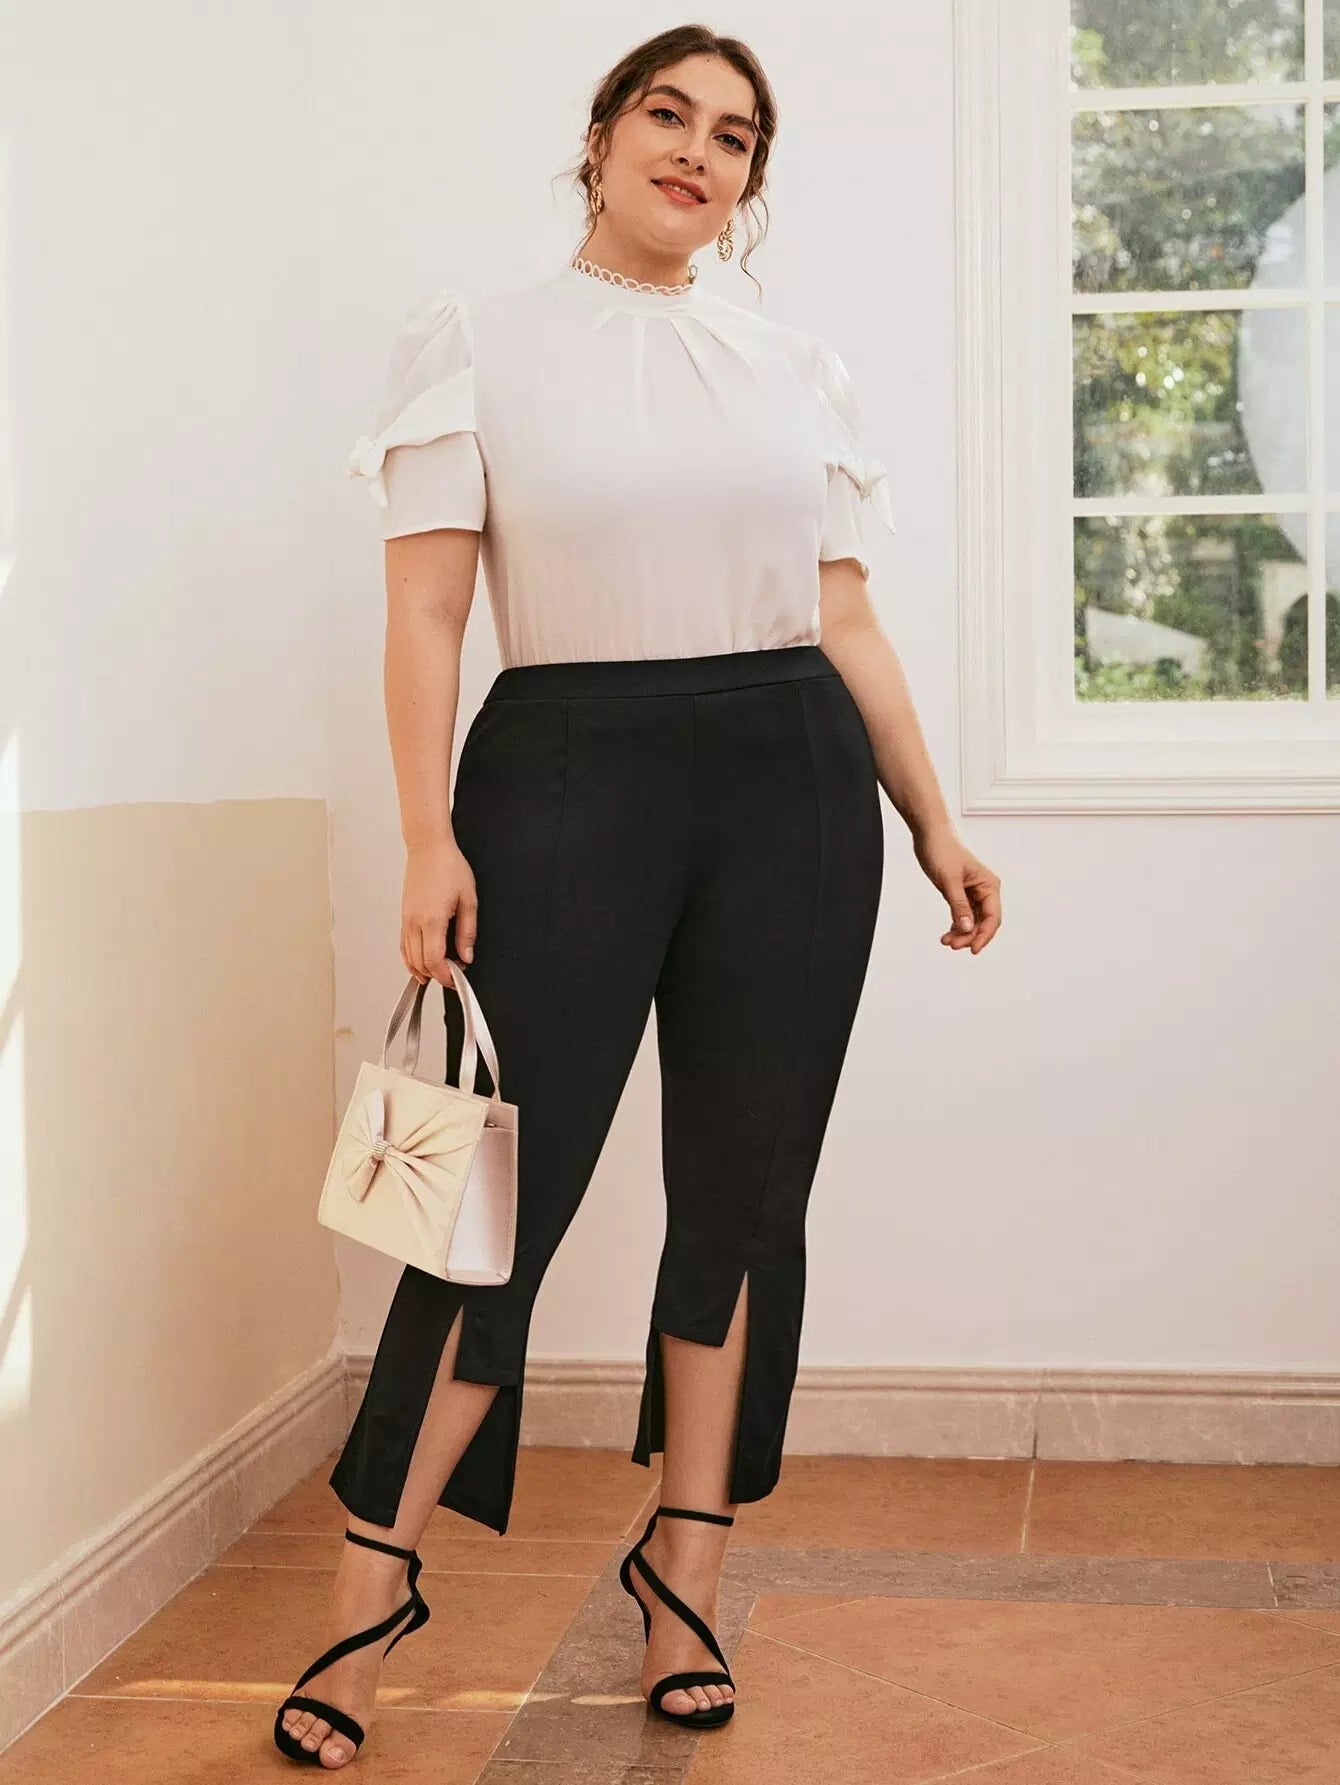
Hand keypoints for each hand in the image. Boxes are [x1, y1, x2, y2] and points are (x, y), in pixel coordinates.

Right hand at [401, 835, 477, 983]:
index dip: (446, 976)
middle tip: (455, 974)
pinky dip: (412, 959)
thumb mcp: (468, 900)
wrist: (428, 847)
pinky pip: (403, 946)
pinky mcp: (403, 917)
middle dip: (437, 975)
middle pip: (420, 963)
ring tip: (442, 971)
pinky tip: (422, 964)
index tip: (458, 978)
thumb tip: (466, 955)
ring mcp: (406, 920)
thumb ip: (467, 932)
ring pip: (409, 957)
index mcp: (431, 920)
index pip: (434, 961)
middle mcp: (414, 922)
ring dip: (424, 970)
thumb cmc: (448, 867)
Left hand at [912, 825, 1000, 952]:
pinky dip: (957, 926)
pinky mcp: (961, 893)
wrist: (930, 835)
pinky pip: (963, 915)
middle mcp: (985, 890)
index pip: (992, 917)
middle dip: (969, 936)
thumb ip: (958, 905)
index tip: (972, 949)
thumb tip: (967, 928)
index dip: (984, 935)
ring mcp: (973, 893)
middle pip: (983, 922)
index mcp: (989, 885)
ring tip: (946, 941)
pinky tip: (948, 934)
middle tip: (951, 945)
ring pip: (973, 921)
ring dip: (962, 933)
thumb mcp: (949, 880)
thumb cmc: (942, 851)